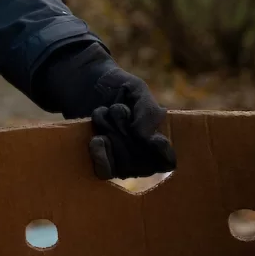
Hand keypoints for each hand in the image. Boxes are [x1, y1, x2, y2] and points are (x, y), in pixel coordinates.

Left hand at [84, 64, 175, 180]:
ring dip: (111, 132)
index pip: (168, 160)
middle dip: (126, 128)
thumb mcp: (137, 90)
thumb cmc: (116, 87)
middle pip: (141, 158)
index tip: (156, 138)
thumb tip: (145, 138)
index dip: (163, 151)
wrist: (86, 84)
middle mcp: (143, 156)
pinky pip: (105, 172)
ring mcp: (122, 163)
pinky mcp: (102, 163)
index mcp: (159, 138)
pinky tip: (97, 139)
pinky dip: (101, 155)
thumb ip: (148, 111)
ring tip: (104, 112)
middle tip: (117, 107)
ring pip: (123, 164)